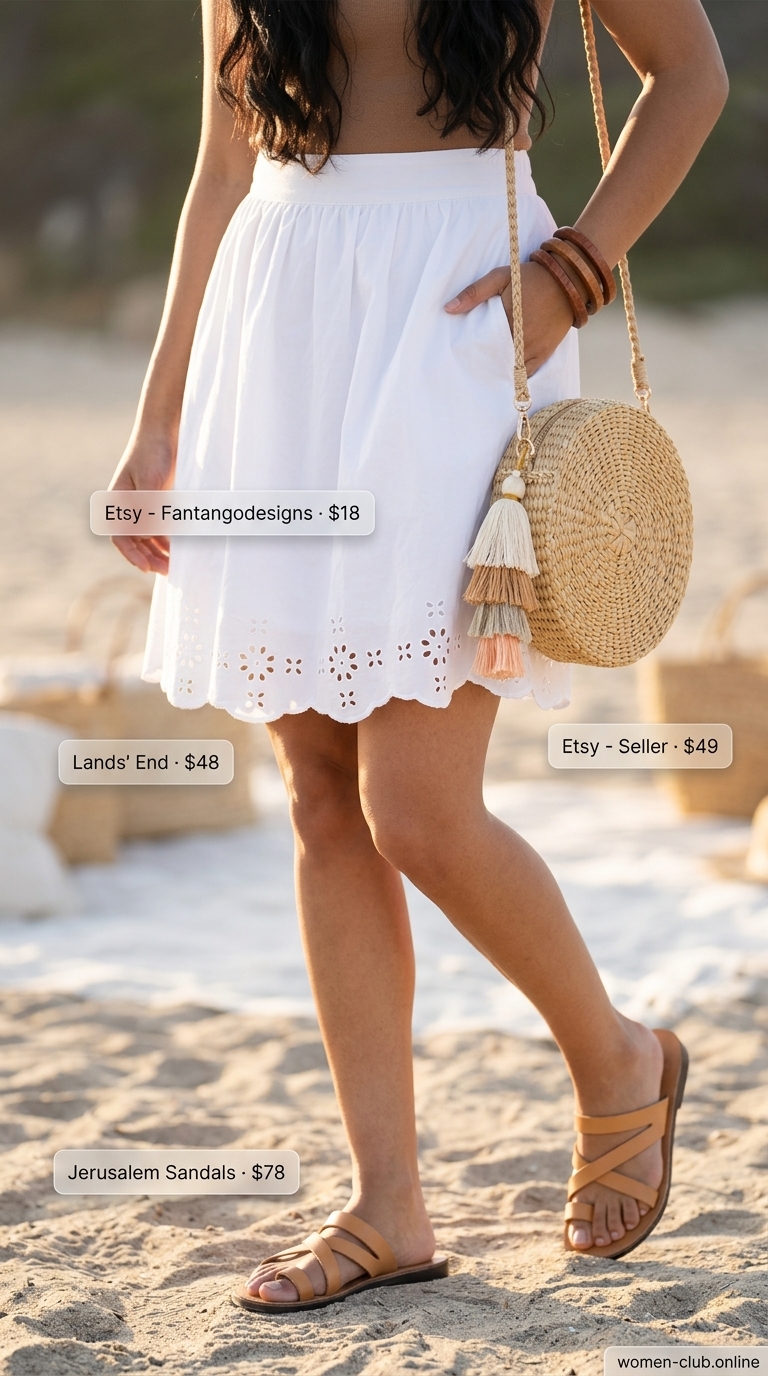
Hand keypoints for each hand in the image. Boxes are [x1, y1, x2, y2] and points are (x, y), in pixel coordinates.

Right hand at [108, 429, 175, 574]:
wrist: (165, 429)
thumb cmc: (152, 451)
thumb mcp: (150, 482)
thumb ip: (149, 510)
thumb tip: (148, 537)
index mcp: (118, 501)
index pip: (120, 535)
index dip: (132, 554)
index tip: (146, 568)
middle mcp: (130, 506)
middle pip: (136, 541)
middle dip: (150, 558)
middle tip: (167, 571)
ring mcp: (145, 505)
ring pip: (149, 538)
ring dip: (160, 552)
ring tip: (175, 565)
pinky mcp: (161, 503)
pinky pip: (162, 528)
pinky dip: (169, 540)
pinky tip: (180, 550)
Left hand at [444, 260, 575, 375]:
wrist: (568, 281)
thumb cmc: (531, 277)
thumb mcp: (500, 277)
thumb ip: (474, 292)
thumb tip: (448, 309)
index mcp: (505, 320)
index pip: (481, 344)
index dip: (470, 352)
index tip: (459, 357)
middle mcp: (519, 338)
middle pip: (494, 360)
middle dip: (482, 364)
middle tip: (468, 370)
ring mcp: (533, 348)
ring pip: (509, 369)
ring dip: (498, 371)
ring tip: (484, 375)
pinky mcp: (544, 353)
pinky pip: (527, 372)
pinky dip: (516, 376)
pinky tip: (505, 378)